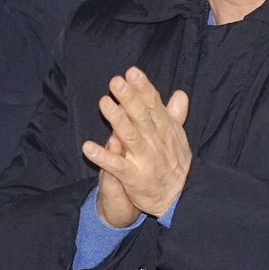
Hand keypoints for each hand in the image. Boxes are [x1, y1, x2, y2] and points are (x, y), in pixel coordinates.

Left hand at [81, 67, 191, 217]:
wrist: (178, 197)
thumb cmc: (175, 163)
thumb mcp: (178, 136)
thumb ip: (175, 114)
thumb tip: (180, 93)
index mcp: (164, 128)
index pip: (153, 104)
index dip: (143, 88)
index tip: (132, 72)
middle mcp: (155, 140)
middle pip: (141, 115)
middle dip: (129, 98)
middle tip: (116, 81)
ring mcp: (144, 158)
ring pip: (129, 136)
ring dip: (116, 120)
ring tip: (104, 103)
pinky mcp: (133, 176)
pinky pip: (116, 165)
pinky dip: (102, 157)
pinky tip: (88, 147)